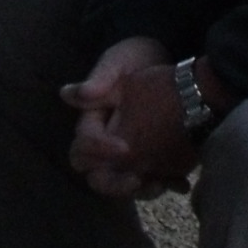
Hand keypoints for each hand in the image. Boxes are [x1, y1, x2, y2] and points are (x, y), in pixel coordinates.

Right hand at [62, 37, 199, 197]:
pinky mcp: (151, 156)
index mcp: (93, 123)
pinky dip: (165, 183)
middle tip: (138, 181)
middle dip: (116, 184)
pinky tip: (180, 184)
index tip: (124, 147)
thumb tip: (66, 93)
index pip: (83, 147)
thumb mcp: (119, 61)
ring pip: (125, 182)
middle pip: (98, 176)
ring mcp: (128, 153)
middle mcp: (105, 144)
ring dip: (141, 189)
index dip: (99, 150)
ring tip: (162, 185)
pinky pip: (151, 178)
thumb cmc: (136, 58)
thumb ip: (100, 78)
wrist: (168, 57)